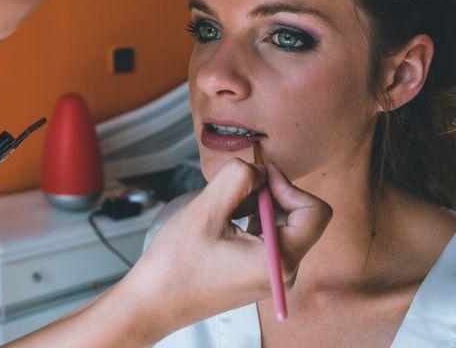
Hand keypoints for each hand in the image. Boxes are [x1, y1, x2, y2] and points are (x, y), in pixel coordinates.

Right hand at [118, 158, 331, 342]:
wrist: (154, 301)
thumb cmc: (176, 264)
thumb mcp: (206, 210)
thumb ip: (237, 178)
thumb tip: (260, 168)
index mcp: (278, 261)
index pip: (315, 212)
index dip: (288, 186)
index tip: (258, 176)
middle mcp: (283, 272)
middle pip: (300, 216)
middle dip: (270, 194)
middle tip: (235, 189)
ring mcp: (272, 275)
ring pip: (282, 223)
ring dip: (258, 205)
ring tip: (224, 208)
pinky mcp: (258, 273)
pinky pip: (268, 236)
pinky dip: (250, 219)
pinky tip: (223, 221)